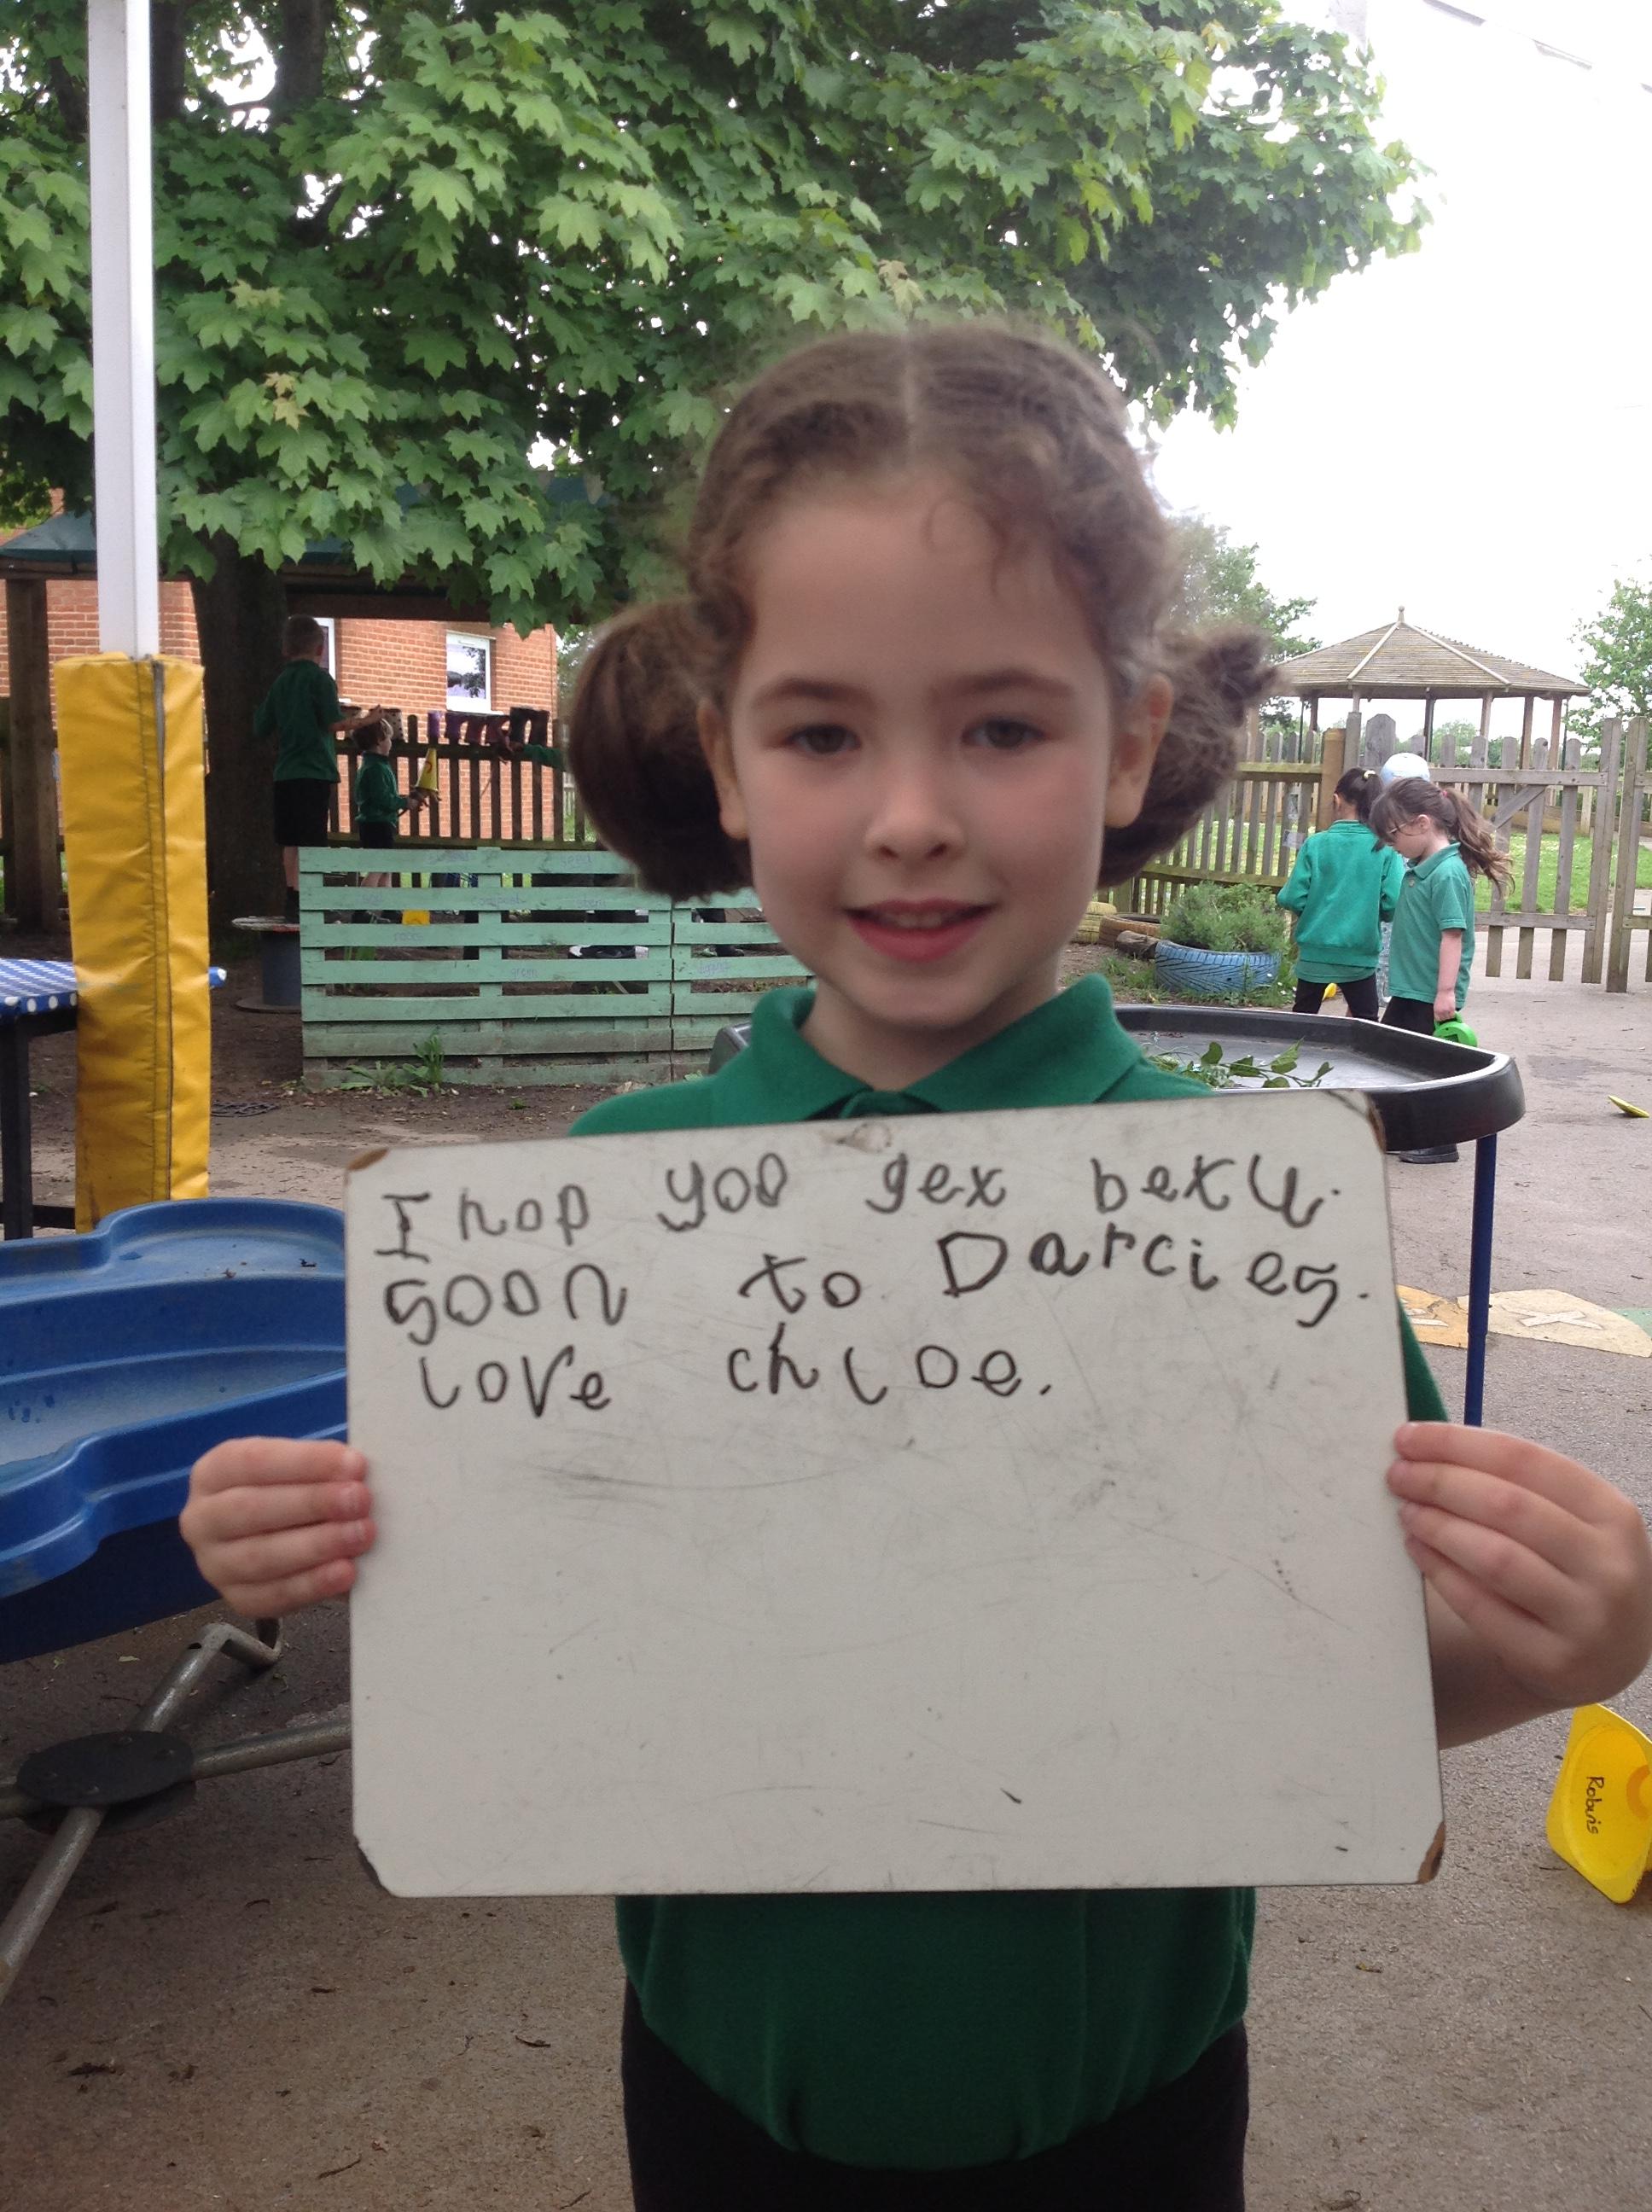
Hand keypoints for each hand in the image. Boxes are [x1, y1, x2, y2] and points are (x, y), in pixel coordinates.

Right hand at [180, 1438, 375, 1616]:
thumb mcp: (299, 1469)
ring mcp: (214, 1564)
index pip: (253, 1461)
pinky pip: (272, 1596)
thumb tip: (357, 1471)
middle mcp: (202, 1518)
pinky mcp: (236, 1598)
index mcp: (213, 1472)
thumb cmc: (293, 1491)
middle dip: (312, 1503)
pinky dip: (312, 1584)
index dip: (306, 1462)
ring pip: (261, 1556)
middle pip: (252, 1509)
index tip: (354, 1464)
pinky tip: (346, 1572)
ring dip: (317, 1545)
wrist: (283, 1535)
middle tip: (360, 1499)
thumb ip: (322, 1468)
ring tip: (361, 1534)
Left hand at [1389, 1423, 1651, 1711]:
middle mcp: (1608, 1564)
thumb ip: (1517, 1485)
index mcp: (1612, 1513)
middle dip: (1440, 1482)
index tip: (1409, 1437)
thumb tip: (1430, 1447)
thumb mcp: (1573, 1522)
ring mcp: (1584, 1617)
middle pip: (1507, 1505)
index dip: (1458, 1444)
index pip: (1525, 1460)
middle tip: (1398, 1474)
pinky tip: (1418, 1550)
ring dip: (1438, 1526)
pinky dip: (1441, 1572)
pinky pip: (1481, 1608)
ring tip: (1406, 1511)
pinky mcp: (1552, 1660)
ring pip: (1494, 1557)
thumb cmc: (1574, 1570)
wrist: (1609, 1656)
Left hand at [1433, 991, 1456, 1024]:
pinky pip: (1452, 1015)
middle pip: (1443, 1019)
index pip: (1438, 1019)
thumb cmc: (1440, 996)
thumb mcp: (1436, 1005)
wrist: (1444, 991)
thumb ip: (1438, 1010)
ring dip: (1449, 1016)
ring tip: (1449, 1013)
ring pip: (1448, 1018)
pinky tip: (1452, 1012)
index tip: (1442, 1018)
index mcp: (1435, 1010)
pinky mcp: (1451, 1009)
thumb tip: (1439, 1016)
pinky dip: (1453, 1014)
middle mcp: (1440, 1012)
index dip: (1440, 1019)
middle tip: (1447, 1015)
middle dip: (1445, 1018)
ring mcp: (1446, 1010)